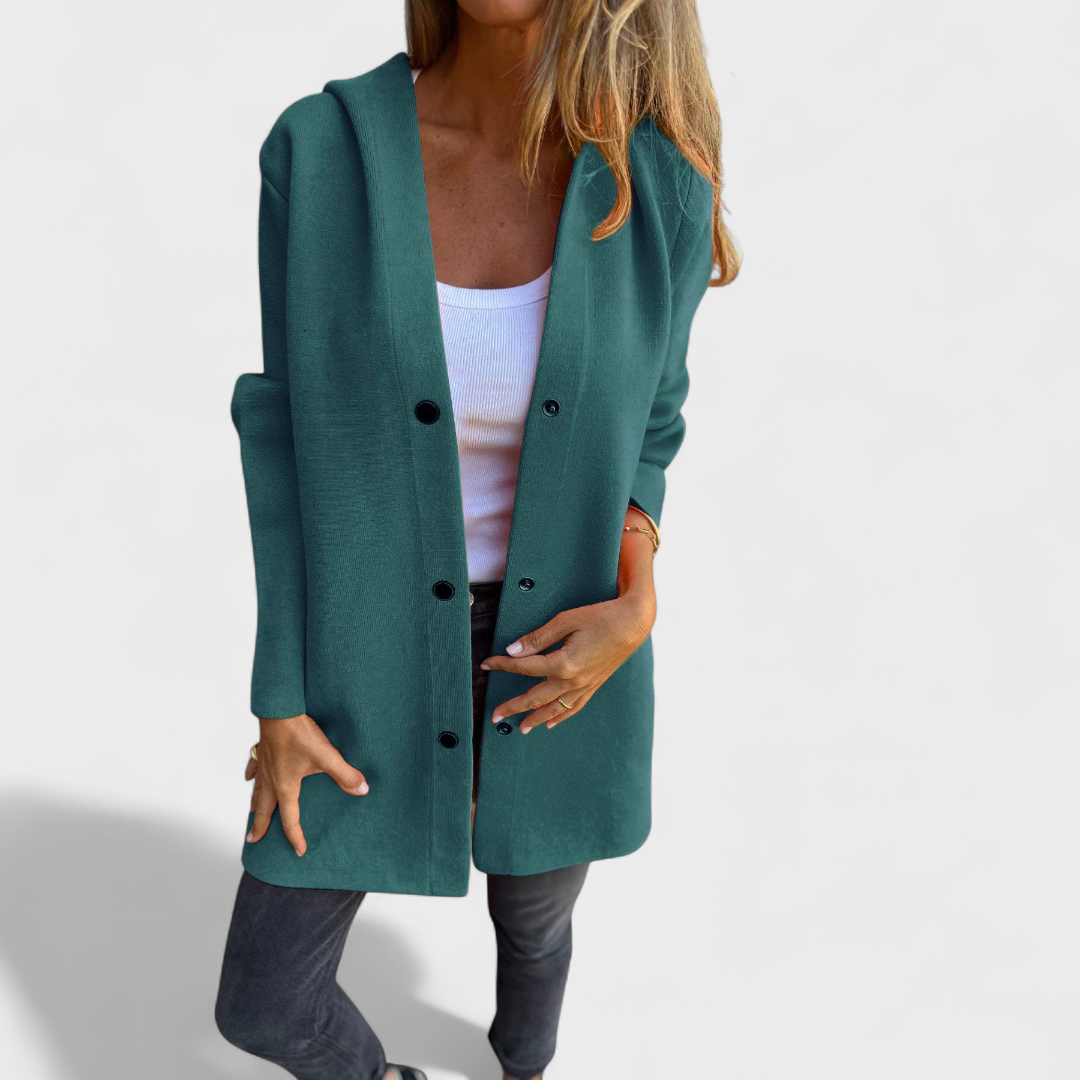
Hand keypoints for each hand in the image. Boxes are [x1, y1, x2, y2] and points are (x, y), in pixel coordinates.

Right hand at [244, 713, 368, 855]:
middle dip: (260, 827)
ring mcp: (264, 765)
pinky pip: (253, 768)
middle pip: (263, 810)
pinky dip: (251, 776)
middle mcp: (270, 780)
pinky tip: (249, 777)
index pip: (290, 820)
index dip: (296, 837)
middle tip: (253, 841)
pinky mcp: (262, 750)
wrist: (279, 710)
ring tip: (251, 814)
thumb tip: (363, 790)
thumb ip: (345, 775)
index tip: (300, 850)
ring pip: (256, 791)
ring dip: (254, 805)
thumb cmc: (300, 734)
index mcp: (285, 788)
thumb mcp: (327, 757)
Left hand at [480, 586, 655, 733]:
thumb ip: (538, 637)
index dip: (503, 665)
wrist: (634, 622)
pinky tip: (551, 723)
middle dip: (513, 706)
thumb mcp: (566, 620)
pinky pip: (574, 707)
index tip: (487, 664)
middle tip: (494, 715)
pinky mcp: (594, 685)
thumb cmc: (601, 616)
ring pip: (554, 709)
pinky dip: (560, 717)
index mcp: (563, 663)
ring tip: (520, 728)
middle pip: (535, 697)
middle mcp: (573, 680)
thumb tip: (514, 650)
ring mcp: (585, 686)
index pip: (525, 667)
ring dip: (535, 719)